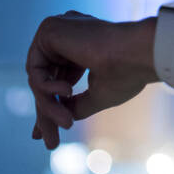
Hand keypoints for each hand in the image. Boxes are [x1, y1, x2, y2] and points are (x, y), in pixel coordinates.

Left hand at [26, 11, 154, 149]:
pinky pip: (35, 71)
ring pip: (39, 78)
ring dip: (49, 106)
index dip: (50, 104)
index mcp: (80, 44)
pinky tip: (67, 93)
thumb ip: (75, 104)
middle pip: (46, 79)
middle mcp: (67, 34)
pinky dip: (47, 89)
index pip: (56, 76)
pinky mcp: (49, 30)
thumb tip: (60, 118)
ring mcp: (58, 30)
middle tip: (51, 144)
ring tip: (67, 123)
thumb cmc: (128, 72)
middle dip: (47, 112)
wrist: (138, 54)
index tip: (43, 135)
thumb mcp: (98, 94)